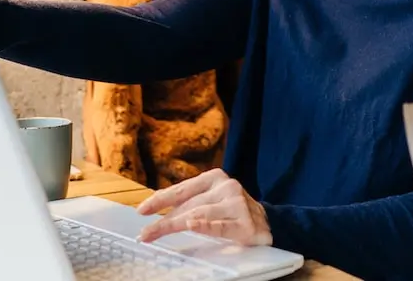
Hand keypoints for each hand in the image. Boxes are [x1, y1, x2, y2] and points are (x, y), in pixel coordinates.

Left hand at [136, 169, 271, 245]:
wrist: (270, 223)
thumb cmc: (233, 211)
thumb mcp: (212, 199)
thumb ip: (190, 201)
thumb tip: (156, 206)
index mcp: (215, 178)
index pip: (182, 189)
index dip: (160, 200)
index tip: (142, 210)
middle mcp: (227, 187)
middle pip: (188, 205)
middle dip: (163, 220)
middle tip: (144, 233)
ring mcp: (237, 204)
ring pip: (200, 214)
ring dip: (175, 224)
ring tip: (156, 232)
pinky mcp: (246, 223)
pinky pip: (222, 226)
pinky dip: (205, 226)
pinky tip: (192, 225)